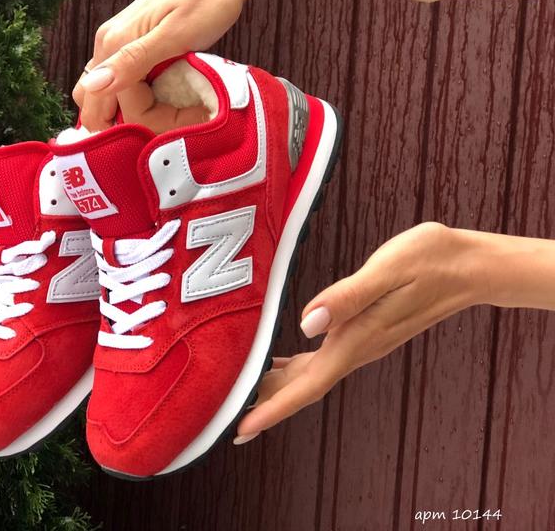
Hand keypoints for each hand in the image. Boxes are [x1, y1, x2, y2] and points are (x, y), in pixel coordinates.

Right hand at [73, 0, 247, 130]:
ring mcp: (117, 47)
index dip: (143, 122)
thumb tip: (95, 85)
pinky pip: (121, 86)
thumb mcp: (175, 34)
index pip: (107, 108)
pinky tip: (164, 100)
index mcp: (112, 44)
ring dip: (131, 115)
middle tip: (174, 122)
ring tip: (170, 113)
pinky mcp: (132, 48)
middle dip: (130, 125)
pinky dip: (138, 101)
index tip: (183, 119)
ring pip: (106, 98)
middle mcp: (107, 46)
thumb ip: (133, 61)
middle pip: (96, 108)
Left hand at [234, 223, 485, 443]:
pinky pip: (320, 359)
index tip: (240, 431)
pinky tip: (277, 362)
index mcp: (356, 338)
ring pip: (309, 375)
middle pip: (302, 387)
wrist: (467, 265)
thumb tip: (306, 324)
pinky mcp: (363, 330)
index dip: (271, 409)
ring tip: (240, 394)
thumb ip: (347, 297)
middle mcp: (356, 348)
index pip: (307, 385)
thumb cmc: (429, 260)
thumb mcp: (387, 270)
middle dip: (264, 405)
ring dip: (275, 388)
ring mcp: (361, 342)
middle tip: (223, 418)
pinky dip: (293, 367)